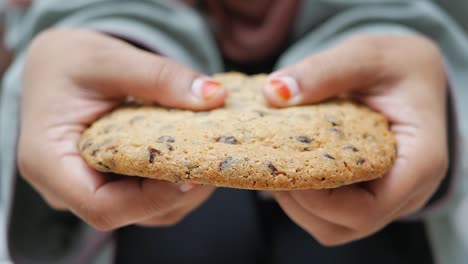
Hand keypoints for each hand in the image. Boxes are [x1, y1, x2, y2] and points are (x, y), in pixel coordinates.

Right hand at [17, 28, 227, 229]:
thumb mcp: (109, 59)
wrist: (57, 69)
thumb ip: (160, 77)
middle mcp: (67, 188)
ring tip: (209, 150)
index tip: (194, 172)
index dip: (153, 198)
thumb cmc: (69, 62)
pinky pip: (150, 197)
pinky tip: (194, 152)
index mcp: (49, 162)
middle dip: (179, 189)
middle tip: (215, 155)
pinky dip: (177, 179)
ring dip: (185, 186)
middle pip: (132, 212)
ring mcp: (91, 189)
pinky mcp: (112, 185)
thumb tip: (215, 96)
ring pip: (148, 210)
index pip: (103, 206)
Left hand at [263, 35, 447, 244]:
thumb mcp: (365, 55)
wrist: (410, 74)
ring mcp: (388, 196)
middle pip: (347, 225)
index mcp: (420, 160)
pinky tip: (290, 167)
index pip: (369, 208)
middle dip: (302, 203)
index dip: (321, 200)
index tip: (286, 167)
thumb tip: (275, 93)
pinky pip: (333, 214)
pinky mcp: (368, 192)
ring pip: (335, 227)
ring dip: (299, 205)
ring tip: (278, 167)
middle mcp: (407, 189)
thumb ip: (325, 71)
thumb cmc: (397, 65)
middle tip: (273, 165)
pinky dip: (305, 200)